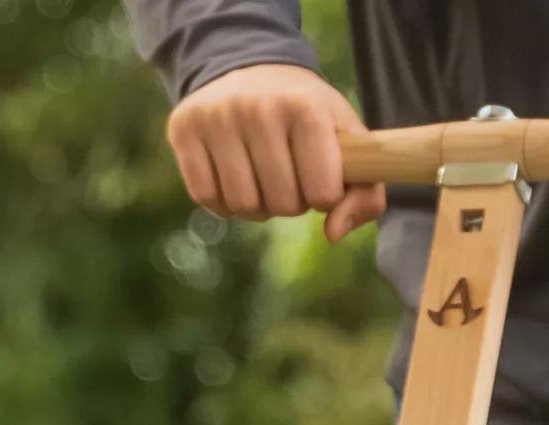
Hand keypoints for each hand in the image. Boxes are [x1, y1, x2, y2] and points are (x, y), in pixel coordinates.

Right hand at [164, 63, 385, 242]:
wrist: (249, 67)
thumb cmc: (306, 116)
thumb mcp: (348, 142)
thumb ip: (365, 193)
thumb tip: (333, 235)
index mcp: (305, 107)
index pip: (322, 195)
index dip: (323, 195)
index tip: (318, 173)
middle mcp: (258, 107)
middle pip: (282, 205)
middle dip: (289, 201)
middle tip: (286, 170)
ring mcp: (216, 116)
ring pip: (242, 206)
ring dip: (255, 205)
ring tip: (260, 173)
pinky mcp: (184, 128)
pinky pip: (206, 197)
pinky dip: (222, 200)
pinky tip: (231, 173)